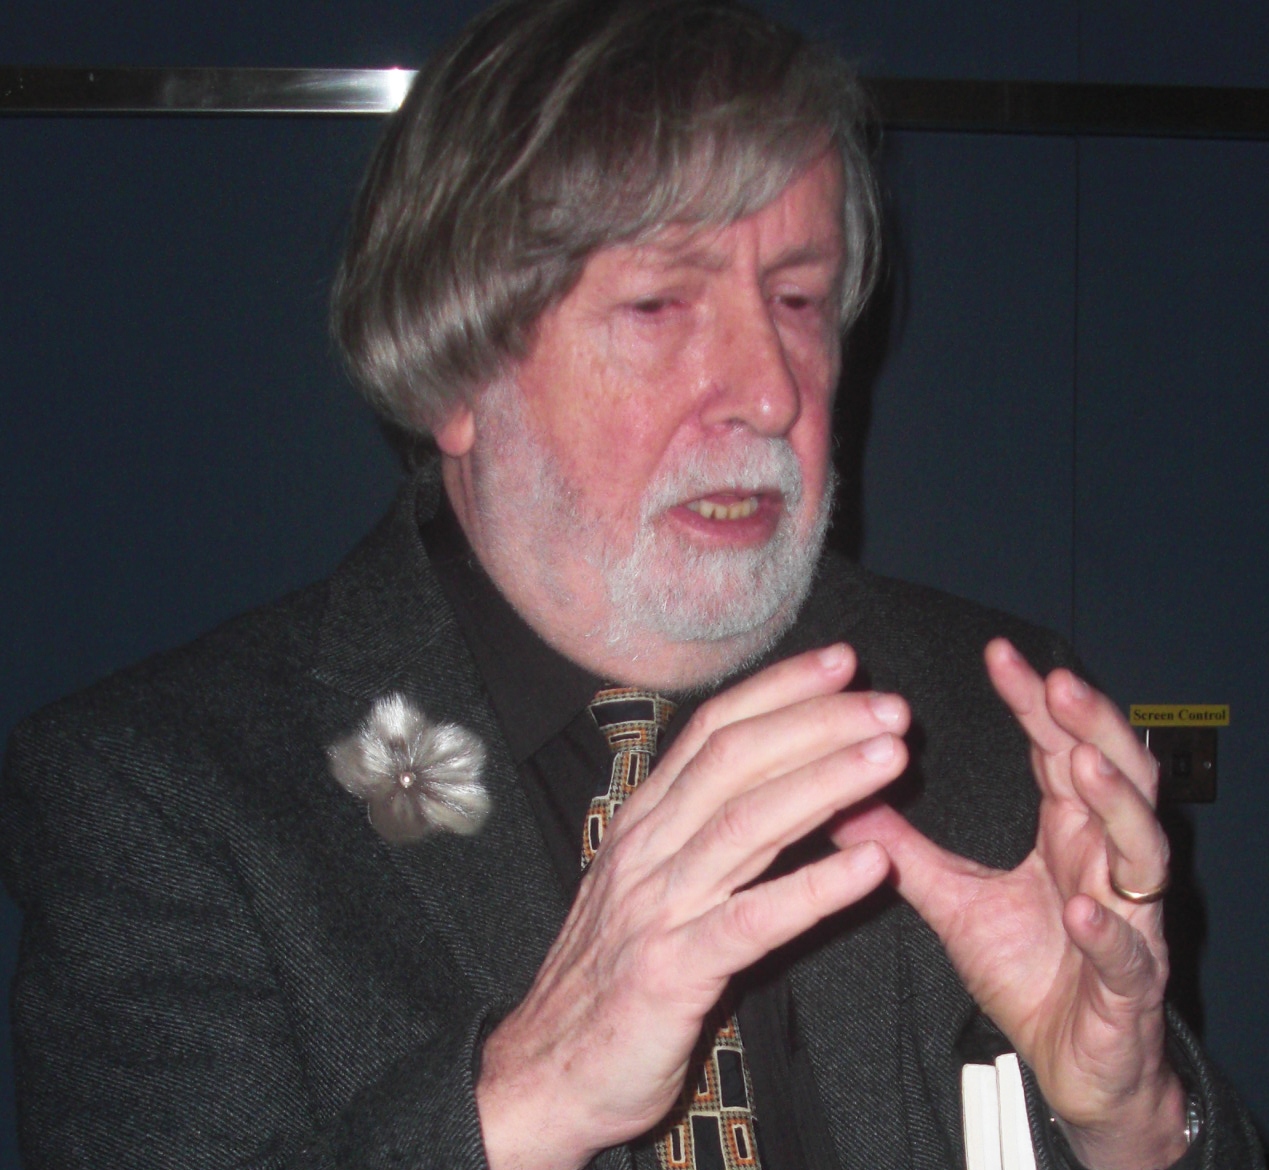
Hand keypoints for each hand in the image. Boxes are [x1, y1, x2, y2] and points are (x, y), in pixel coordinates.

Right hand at [477, 644, 905, 1169]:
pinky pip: (754, 919)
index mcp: (644, 821)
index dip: (779, 690)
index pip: (712, 731)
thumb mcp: (645, 882)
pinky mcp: (674, 969)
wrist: (548, 1067)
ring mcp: (658, 905)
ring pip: (747, 823)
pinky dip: (814, 887)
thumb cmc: (609, 973)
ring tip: (889, 759)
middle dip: (817, 723)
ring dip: (824, 784)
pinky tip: (871, 867)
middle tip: (888, 707)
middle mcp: (648, 847)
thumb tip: (773, 779)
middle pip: (735, 761)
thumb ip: (700, 832)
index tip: (840, 665)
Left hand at [833, 638, 1185, 1169]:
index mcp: (1067, 831)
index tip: (999, 655)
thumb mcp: (953, 899)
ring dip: (1114, 804)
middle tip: (1057, 683)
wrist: (1067, 1059)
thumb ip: (906, 847)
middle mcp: (1104, 859)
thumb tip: (846, 796)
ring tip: (1077, 765)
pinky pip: (1127, 948)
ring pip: (1142, 847)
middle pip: (1118, 775)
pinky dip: (1106, 924)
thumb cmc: (1026, 969)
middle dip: (1093, 726)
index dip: (1035, 702)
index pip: (1057, 748)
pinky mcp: (1129, 981)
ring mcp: (1126, 915)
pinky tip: (1079, 902)